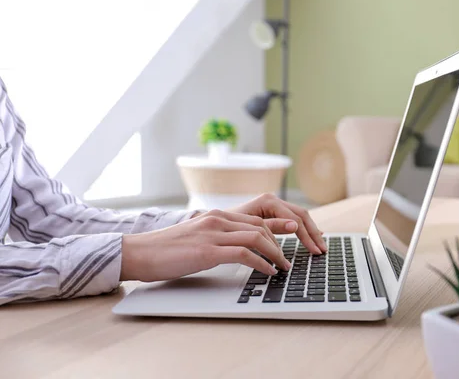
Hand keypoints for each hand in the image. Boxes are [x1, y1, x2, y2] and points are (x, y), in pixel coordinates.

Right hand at [120, 210, 292, 281]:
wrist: (139, 253)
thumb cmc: (166, 250)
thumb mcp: (197, 238)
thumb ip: (218, 238)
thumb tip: (239, 251)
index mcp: (216, 215)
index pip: (256, 219)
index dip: (277, 230)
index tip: (290, 241)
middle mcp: (217, 219)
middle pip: (261, 227)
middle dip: (281, 243)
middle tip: (289, 260)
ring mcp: (212, 233)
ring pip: (257, 237)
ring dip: (275, 254)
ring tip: (282, 267)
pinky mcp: (207, 250)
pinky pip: (244, 253)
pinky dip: (261, 263)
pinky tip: (267, 272)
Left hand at [226, 193, 326, 254]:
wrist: (211, 224)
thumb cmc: (226, 227)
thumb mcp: (248, 229)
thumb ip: (272, 227)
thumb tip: (294, 227)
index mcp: (268, 201)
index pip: (295, 219)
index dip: (306, 236)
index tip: (313, 251)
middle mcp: (273, 200)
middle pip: (301, 215)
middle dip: (313, 234)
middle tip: (322, 251)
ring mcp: (274, 205)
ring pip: (300, 217)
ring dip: (311, 232)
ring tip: (320, 247)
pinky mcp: (273, 212)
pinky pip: (293, 219)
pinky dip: (304, 229)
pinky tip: (313, 236)